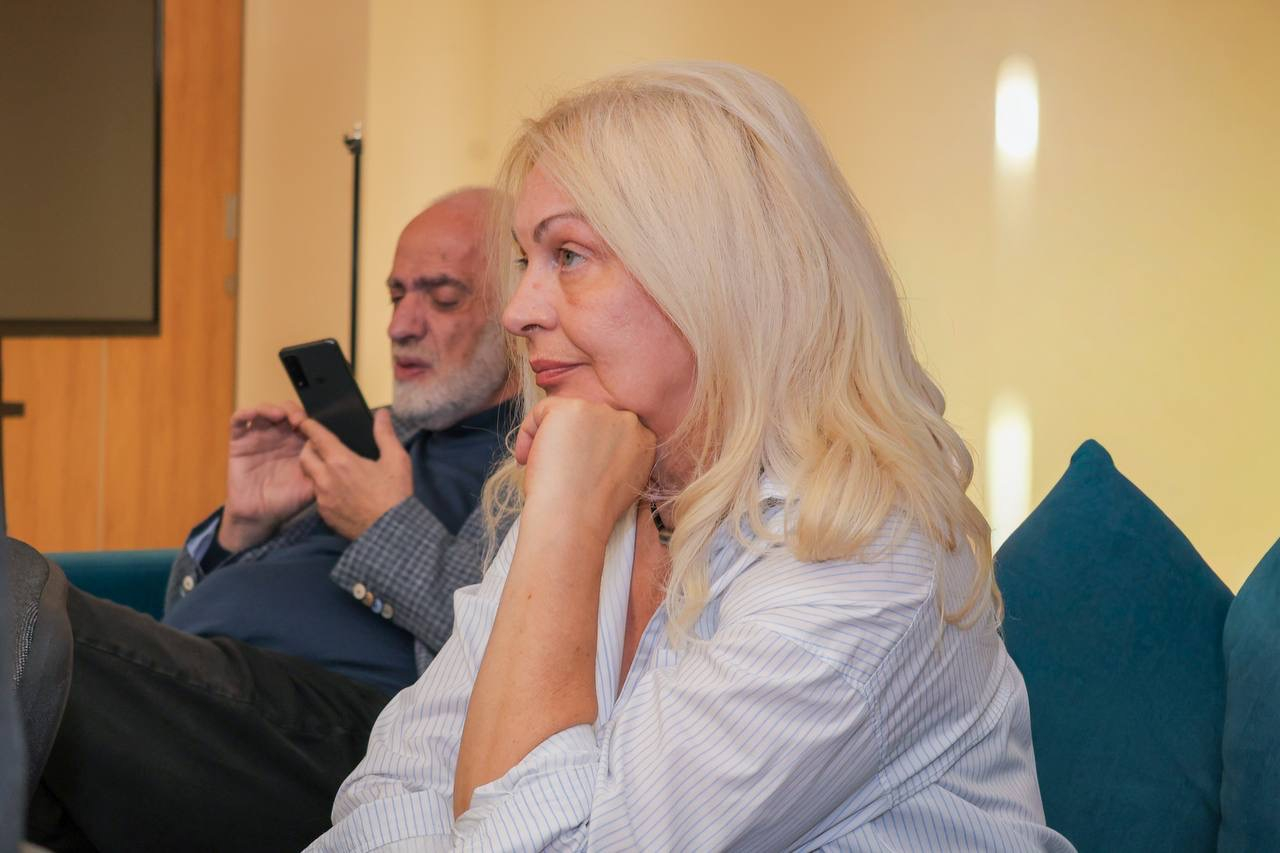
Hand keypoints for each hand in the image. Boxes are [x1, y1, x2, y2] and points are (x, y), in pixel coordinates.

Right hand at [219, 401, 314, 551]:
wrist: (260, 516)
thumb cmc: (287, 501)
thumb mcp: (312, 485)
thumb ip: (323, 470)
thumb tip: (334, 454)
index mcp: (297, 444)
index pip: (304, 422)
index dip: (308, 419)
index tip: (310, 425)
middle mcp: (279, 437)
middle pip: (285, 412)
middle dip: (292, 411)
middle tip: (297, 419)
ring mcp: (259, 438)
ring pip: (264, 411)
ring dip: (271, 408)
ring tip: (278, 416)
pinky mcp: (239, 442)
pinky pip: (238, 422)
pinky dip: (244, 413)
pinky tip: (252, 415)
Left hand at [297, 409, 412, 540]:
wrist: (391, 532)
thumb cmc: (395, 495)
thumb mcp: (396, 460)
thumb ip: (385, 434)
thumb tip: (381, 414)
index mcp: (341, 461)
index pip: (317, 436)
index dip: (310, 426)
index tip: (306, 421)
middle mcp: (326, 478)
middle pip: (304, 456)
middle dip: (309, 447)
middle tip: (321, 446)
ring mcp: (322, 498)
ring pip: (310, 477)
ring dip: (316, 469)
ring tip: (331, 468)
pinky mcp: (324, 514)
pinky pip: (318, 496)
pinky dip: (323, 489)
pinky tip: (339, 491)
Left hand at [514, 397, 655, 544]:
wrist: (573, 520)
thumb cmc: (591, 512)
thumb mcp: (621, 480)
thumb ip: (616, 457)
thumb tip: (589, 447)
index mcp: (644, 439)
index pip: (612, 430)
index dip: (588, 447)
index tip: (574, 468)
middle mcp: (627, 420)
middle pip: (590, 419)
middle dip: (570, 441)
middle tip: (556, 469)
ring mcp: (600, 411)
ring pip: (565, 413)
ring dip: (548, 437)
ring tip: (540, 466)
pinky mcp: (572, 408)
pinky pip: (542, 410)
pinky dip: (528, 433)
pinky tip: (527, 459)